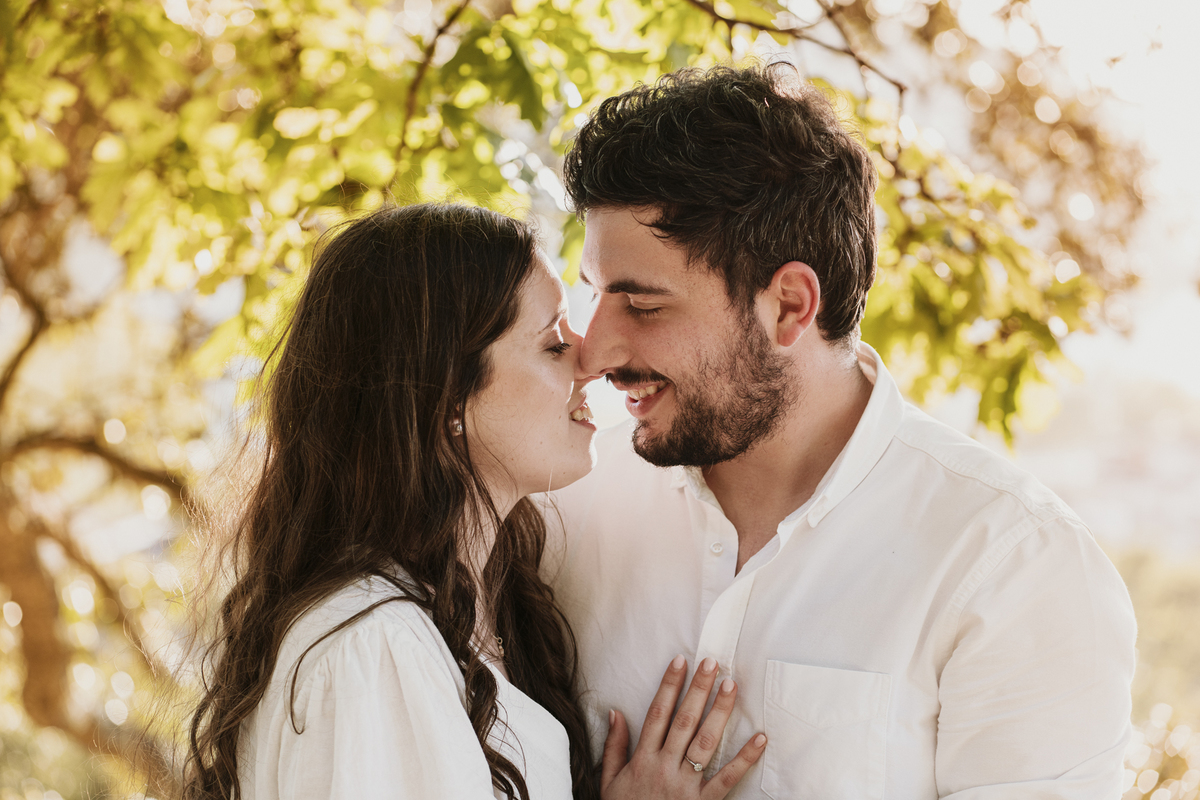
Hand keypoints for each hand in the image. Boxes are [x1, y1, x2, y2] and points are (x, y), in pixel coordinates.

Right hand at [600, 655, 766, 799]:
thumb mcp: (609, 781)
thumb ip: (614, 746)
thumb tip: (615, 713)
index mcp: (643, 759)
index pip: (658, 713)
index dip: (669, 685)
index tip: (681, 661)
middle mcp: (664, 767)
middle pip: (684, 720)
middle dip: (698, 689)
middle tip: (711, 663)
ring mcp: (685, 786)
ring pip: (705, 742)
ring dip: (719, 712)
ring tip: (730, 686)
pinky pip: (726, 778)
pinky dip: (745, 758)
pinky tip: (759, 738)